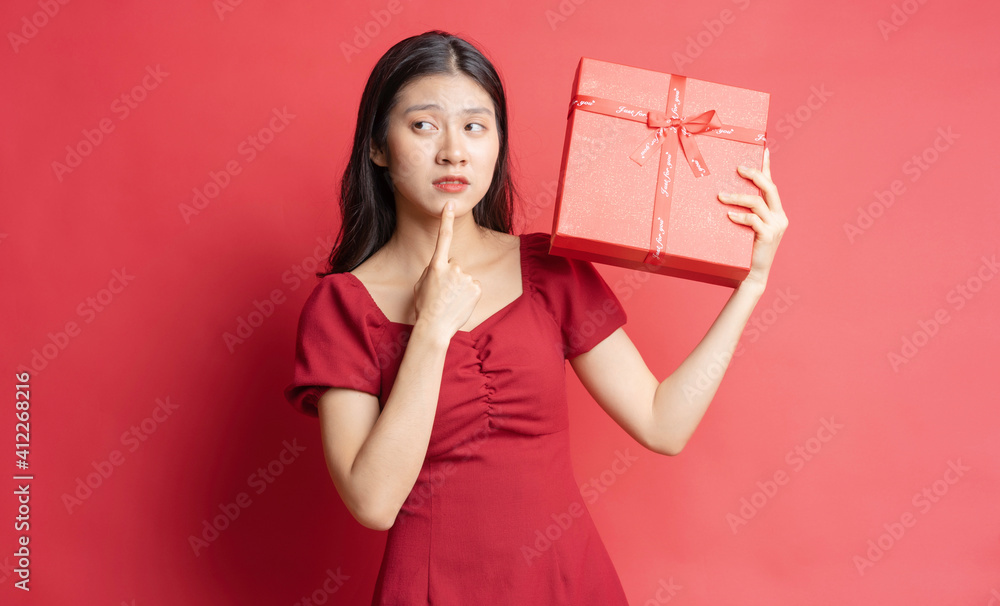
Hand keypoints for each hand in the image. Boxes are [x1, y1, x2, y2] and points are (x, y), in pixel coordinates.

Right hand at [412, 201, 481, 339]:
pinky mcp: (477, 288)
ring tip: (450, 301)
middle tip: (443, 293)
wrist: (435, 327)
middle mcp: (452, 267)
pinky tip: (460, 304)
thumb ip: (433, 271)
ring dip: (459, 287)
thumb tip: (444, 267)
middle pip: (454, 265)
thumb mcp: (421, 285)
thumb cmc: (425, 307)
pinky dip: (468, 294)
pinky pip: (473, 287)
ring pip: (464, 278)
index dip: (446, 219)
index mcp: (436, 265)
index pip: (443, 237)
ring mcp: (466, 277)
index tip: (450, 204)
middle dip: (451, 276)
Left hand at [718, 147, 787, 290]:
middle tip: (737, 169)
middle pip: (769, 187)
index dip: (767, 166)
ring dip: (737, 197)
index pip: (771, 184)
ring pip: (757, 202)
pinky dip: (740, 216)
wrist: (750, 274)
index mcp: (776, 211)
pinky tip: (729, 216)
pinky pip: (753, 220)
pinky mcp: (768, 236)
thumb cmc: (743, 249)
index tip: (763, 148)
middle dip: (754, 174)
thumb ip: (744, 211)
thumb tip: (724, 193)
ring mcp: (776, 226)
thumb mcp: (746, 227)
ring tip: (721, 197)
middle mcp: (779, 216)